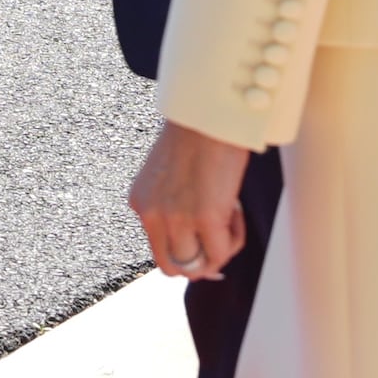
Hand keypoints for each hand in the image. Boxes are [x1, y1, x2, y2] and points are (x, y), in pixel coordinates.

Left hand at [128, 121, 252, 280]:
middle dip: (199, 261)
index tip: (206, 235)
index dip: (186, 247)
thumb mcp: (170, 175)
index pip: (158, 248)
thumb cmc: (198, 134)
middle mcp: (151, 214)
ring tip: (229, 218)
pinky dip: (234, 240)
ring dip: (218, 250)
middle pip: (172, 266)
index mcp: (140, 202)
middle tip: (219, 239)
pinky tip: (237, 212)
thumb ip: (175, 204)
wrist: (211, 111)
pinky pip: (220, 253)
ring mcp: (175, 218)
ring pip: (196, 266)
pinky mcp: (205, 218)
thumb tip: (200, 243)